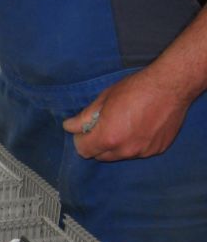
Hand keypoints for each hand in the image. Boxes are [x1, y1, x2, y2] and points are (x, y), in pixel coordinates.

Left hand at [62, 67, 190, 160]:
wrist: (172, 85)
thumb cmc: (136, 89)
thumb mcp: (104, 99)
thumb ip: (84, 118)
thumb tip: (69, 127)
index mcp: (108, 138)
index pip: (83, 150)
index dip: (81, 139)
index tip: (84, 129)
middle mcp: (125, 150)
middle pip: (100, 156)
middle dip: (97, 143)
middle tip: (103, 125)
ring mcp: (142, 152)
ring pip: (119, 155)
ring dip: (116, 145)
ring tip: (124, 124)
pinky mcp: (156, 150)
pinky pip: (137, 152)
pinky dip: (134, 143)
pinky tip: (140, 126)